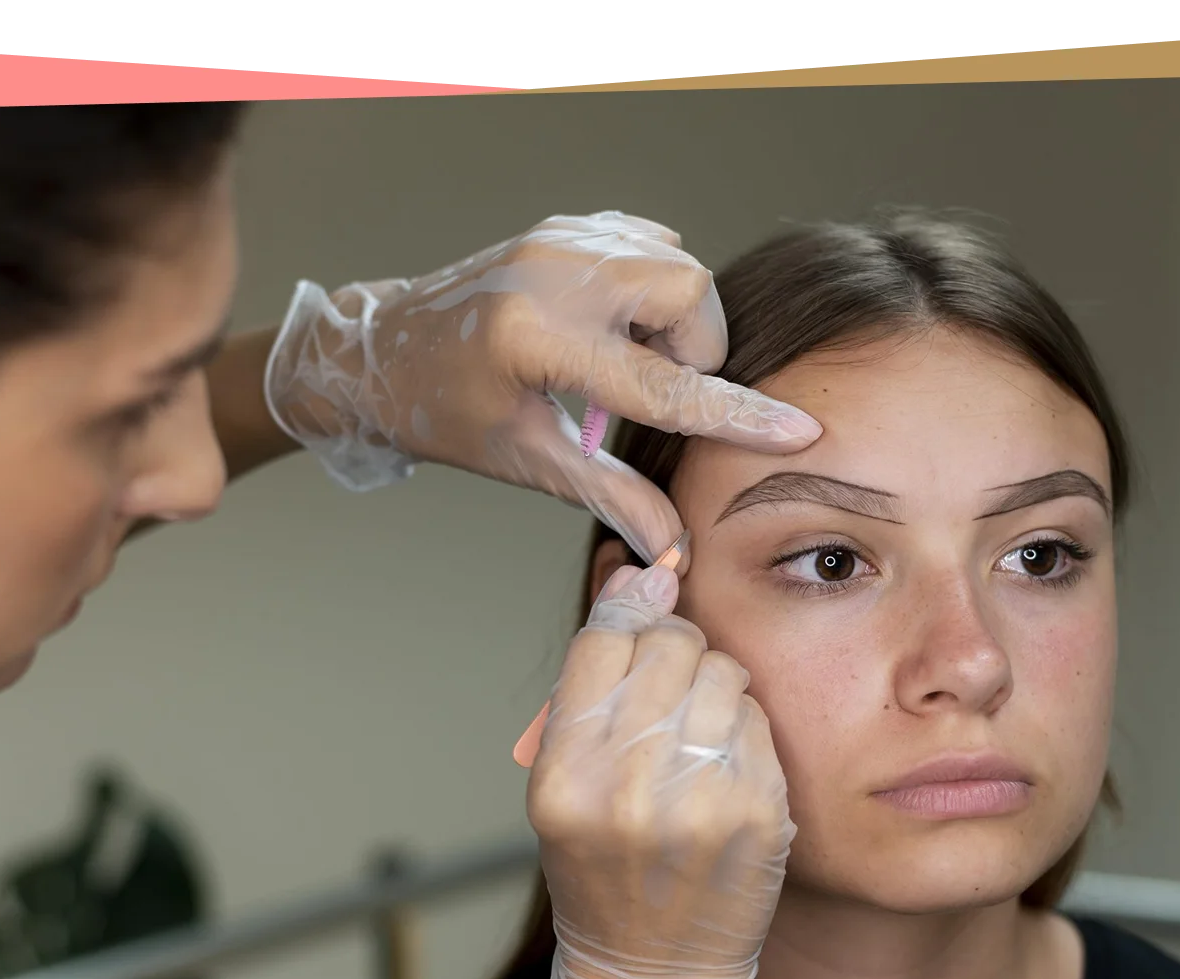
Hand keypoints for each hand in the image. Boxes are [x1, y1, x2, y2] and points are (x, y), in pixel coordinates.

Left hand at [262, 212, 821, 567]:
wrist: (383, 351)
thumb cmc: (445, 414)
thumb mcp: (527, 461)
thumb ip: (610, 497)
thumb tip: (674, 551)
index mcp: (540, 341)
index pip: (664, 384)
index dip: (736, 416)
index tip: (796, 431)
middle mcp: (553, 273)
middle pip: (688, 293)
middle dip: (693, 347)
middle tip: (648, 389)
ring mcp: (561, 237)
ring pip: (677, 264)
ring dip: (671, 320)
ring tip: (622, 360)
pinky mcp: (567, 225)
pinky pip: (652, 245)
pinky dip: (651, 290)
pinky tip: (613, 327)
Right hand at [525, 561, 795, 978]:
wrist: (654, 974)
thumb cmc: (603, 873)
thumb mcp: (563, 783)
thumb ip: (590, 682)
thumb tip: (628, 572)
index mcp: (564, 777)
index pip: (604, 640)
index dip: (629, 616)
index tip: (644, 613)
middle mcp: (626, 788)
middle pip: (669, 647)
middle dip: (675, 651)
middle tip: (672, 687)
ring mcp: (699, 803)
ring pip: (724, 672)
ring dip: (716, 686)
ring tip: (698, 732)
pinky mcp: (758, 815)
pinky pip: (760, 721)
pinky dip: (747, 728)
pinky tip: (727, 764)